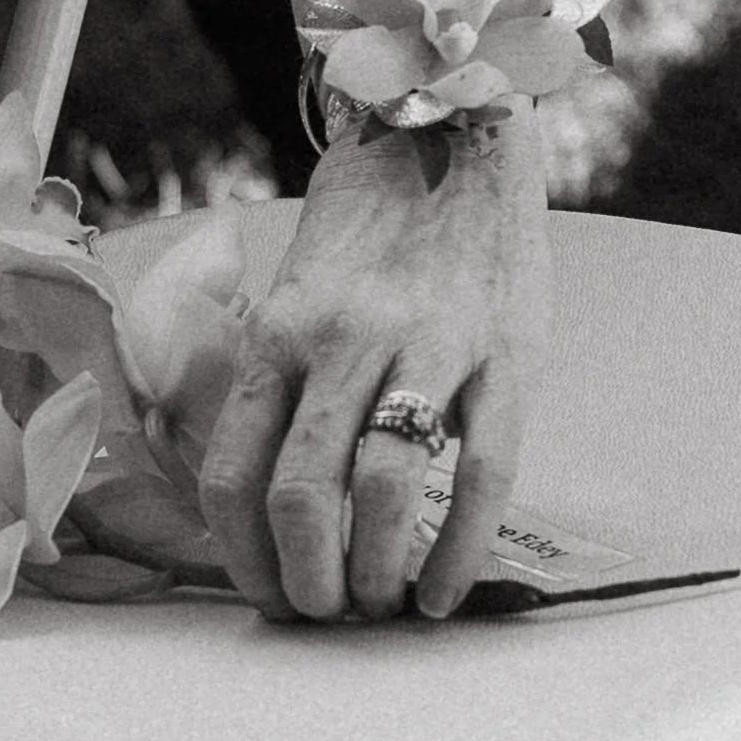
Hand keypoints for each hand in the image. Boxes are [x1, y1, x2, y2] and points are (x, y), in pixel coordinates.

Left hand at [199, 102, 548, 620]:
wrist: (455, 126)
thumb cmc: (370, 227)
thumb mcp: (294, 289)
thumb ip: (277, 379)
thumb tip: (262, 495)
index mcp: (280, 331)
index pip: (234, 475)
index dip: (244, 559)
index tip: (267, 595)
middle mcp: (344, 340)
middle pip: (303, 494)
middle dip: (310, 580)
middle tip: (328, 613)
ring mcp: (428, 345)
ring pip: (387, 488)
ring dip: (378, 572)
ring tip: (382, 604)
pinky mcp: (505, 353)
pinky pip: (483, 471)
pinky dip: (459, 549)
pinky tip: (444, 591)